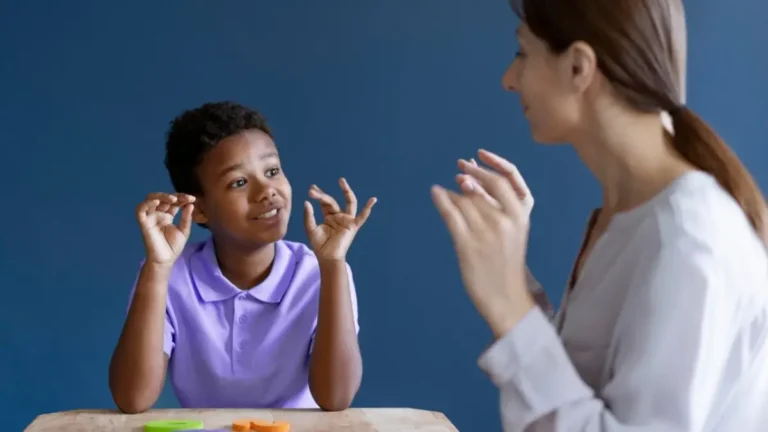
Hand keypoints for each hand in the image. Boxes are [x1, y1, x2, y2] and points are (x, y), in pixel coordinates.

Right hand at [135, 193, 195, 265]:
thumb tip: (191, 204)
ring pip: (150, 199)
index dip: (182, 198)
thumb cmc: (173, 247)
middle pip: (162, 198)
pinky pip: (140, 210)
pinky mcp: (144, 223)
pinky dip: (146, 204)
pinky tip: (156, 202)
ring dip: (161, 196)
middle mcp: (158, 214)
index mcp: (167, 215)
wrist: (166, 260)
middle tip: (185, 199)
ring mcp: (150, 217)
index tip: (192, 199)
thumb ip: (186, 217)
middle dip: (174, 196)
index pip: (173, 202)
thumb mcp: (184, 230)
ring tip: (173, 199)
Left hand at [304, 178, 376, 261]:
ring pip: (349, 202)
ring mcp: (347, 220)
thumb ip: (309, 216)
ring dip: (346, 191)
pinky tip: (373, 200)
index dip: (318, 195)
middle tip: (312, 190)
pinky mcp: (353, 226)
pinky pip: (362, 216)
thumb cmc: (319, 245)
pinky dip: (368, 208)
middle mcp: (339, 216)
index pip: (324, 202)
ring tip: (341, 181)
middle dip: (323, 195)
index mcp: (329, 216)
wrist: (327, 257)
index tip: (311, 189)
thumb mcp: (311, 229)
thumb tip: (307, 202)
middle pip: (332, 201)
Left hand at [432, 150, 534, 337]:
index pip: (508, 179)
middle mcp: (505, 221)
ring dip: (454, 191)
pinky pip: (450, 214)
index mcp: (521, 216)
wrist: (506, 296)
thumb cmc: (508, 260)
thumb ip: (501, 204)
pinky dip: (441, 199)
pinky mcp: (467, 245)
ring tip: (448, 189)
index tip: (479, 154)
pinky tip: (435, 192)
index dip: (493, 163)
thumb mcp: (516, 229)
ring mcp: (486, 233)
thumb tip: (475, 174)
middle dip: (471, 172)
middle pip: (483, 186)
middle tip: (460, 166)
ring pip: (464, 200)